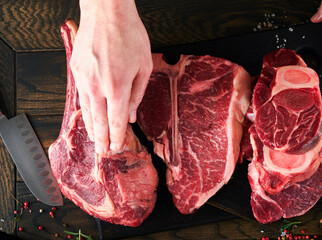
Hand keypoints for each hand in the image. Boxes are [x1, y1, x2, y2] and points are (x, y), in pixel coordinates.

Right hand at [70, 0, 152, 153]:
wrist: (107, 13)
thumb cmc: (129, 35)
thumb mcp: (144, 66)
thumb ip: (138, 95)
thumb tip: (131, 115)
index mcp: (117, 86)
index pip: (116, 121)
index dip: (117, 137)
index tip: (117, 146)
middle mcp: (97, 86)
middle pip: (99, 121)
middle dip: (102, 139)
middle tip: (104, 151)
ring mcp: (83, 79)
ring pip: (87, 112)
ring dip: (91, 128)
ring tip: (95, 139)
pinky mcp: (76, 71)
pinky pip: (80, 97)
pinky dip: (85, 111)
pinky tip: (88, 117)